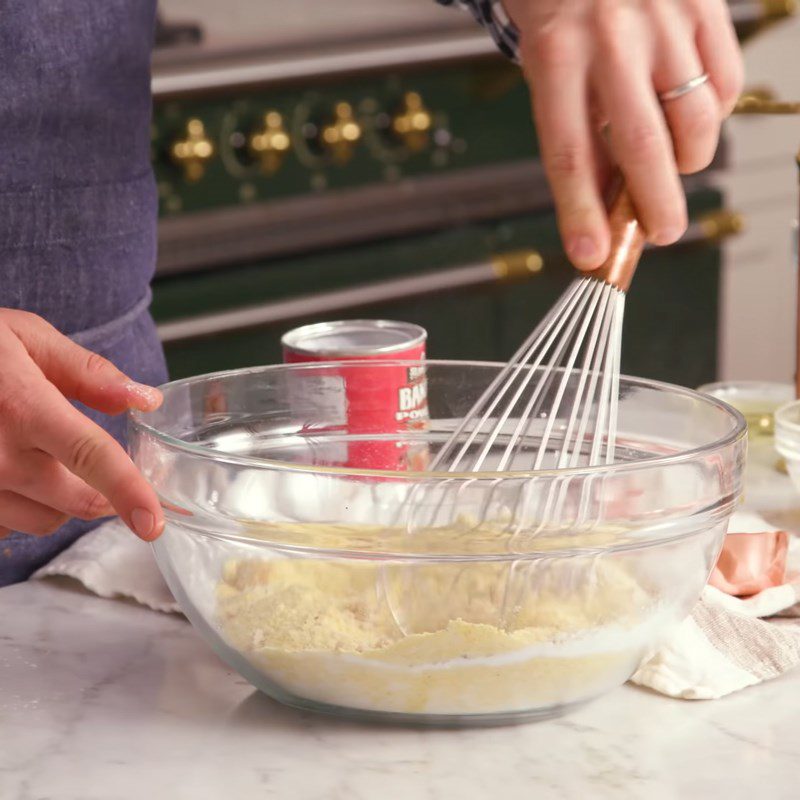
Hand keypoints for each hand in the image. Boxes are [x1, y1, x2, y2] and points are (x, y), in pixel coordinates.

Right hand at [0, 309, 163, 540]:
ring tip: (42, 457)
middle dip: (104, 492)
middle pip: (77, 502)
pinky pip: (6, 525)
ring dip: (60, 500)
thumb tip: (145, 399)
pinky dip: (21, 506)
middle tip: (100, 465)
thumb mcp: (25, 337)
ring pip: (44, 521)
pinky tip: (9, 470)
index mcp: (24, 408)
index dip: (129, 492)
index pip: (91, 458)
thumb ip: (89, 372)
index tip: (152, 523)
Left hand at [504, 0, 743, 268]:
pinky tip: (691, 115)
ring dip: (689, 161)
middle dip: (656, 205)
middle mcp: (611, 36)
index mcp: (555, 54)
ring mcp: (665, 17)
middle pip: (643, 145)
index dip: (580, 212)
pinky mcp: (706, 3)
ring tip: (675, 165)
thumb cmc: (563, 7)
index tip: (588, 255)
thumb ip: (580, 132)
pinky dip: (715, 115)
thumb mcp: (549, 65)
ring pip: (696, 119)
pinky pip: (727, 82)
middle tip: (662, 233)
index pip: (569, 153)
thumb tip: (601, 210)